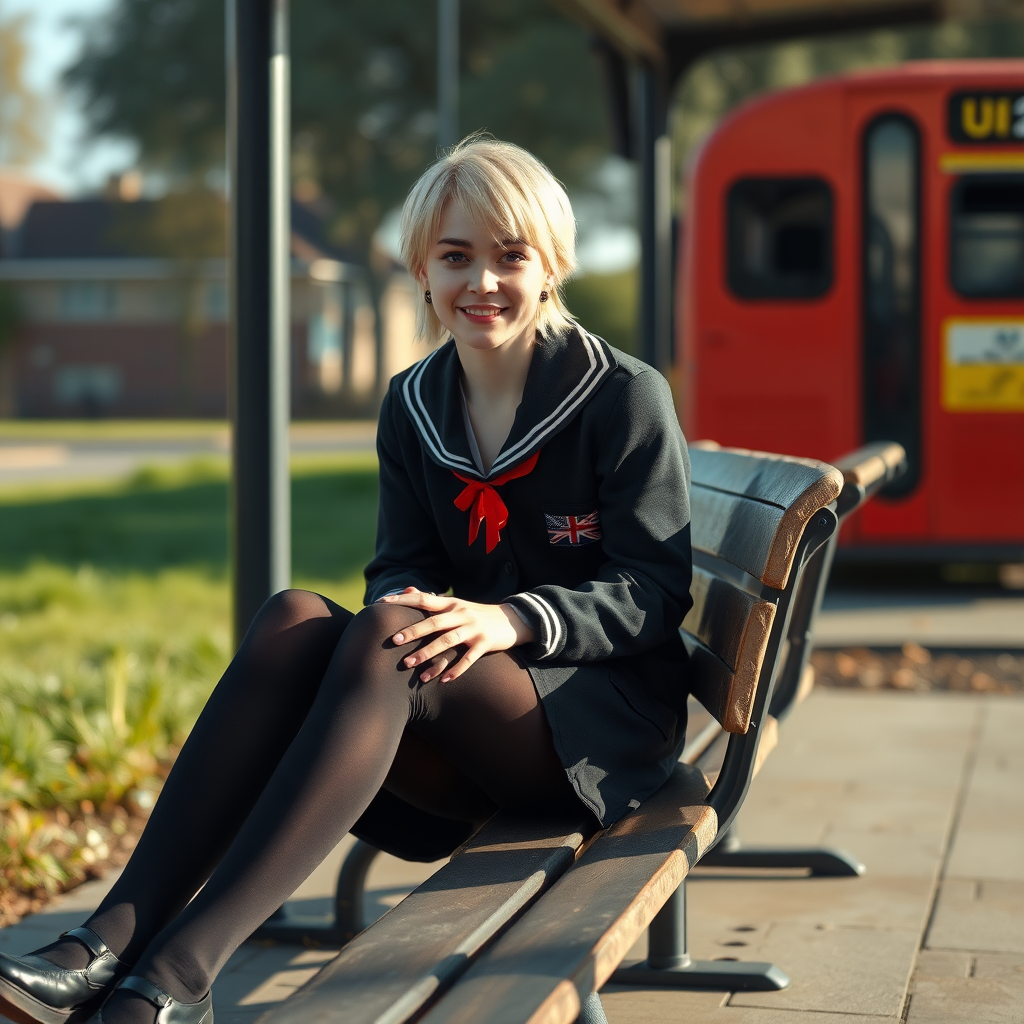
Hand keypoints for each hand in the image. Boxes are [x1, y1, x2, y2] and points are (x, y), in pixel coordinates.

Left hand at [381, 588, 533, 682]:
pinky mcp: (486, 643)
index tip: (382, 603)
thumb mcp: (456, 604)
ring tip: (411, 665)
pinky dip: (457, 670)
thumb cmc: (477, 614)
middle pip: (434, 622)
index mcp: (451, 603)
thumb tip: (407, 590)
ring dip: (429, 654)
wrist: (513, 619)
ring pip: (448, 641)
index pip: (423, 599)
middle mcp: (461, 614)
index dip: (403, 600)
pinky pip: (469, 658)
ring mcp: (474, 629)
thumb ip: (432, 599)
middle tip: (394, 641)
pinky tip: (444, 680)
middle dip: (414, 631)